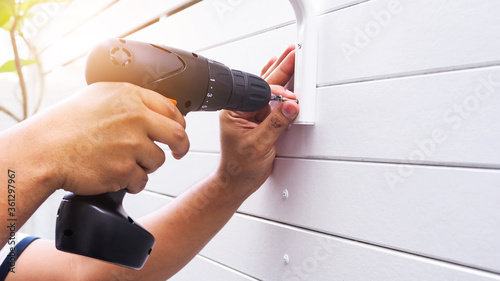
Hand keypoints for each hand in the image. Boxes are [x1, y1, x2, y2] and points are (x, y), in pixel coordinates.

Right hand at [13, 82, 189, 194]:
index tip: (178, 129)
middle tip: (178, 152)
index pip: (170, 108)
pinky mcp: (125, 169)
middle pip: (177, 135)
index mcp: (129, 96)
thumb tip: (155, 109)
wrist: (43, 151)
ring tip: (123, 162)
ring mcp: (131, 144)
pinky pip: (141, 180)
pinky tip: (116, 175)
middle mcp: (134, 117)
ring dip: (146, 165)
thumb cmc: (64, 126)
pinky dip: (132, 182)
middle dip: (181, 147)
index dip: (178, 122)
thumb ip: (129, 101)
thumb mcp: (98, 97)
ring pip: (158, 160)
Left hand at [216, 45, 298, 198]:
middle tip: (294, 54)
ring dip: (282, 74)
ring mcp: (251, 112)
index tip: (293, 86)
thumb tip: (290, 107)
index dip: (278, 88)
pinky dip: (280, 88)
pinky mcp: (261, 119)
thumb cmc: (239, 167)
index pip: (259, 92)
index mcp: (234, 110)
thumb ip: (276, 124)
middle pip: (264, 84)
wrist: (238, 181)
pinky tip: (281, 75)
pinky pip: (272, 99)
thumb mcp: (259, 145)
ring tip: (291, 57)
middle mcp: (242, 108)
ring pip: (268, 89)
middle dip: (281, 69)